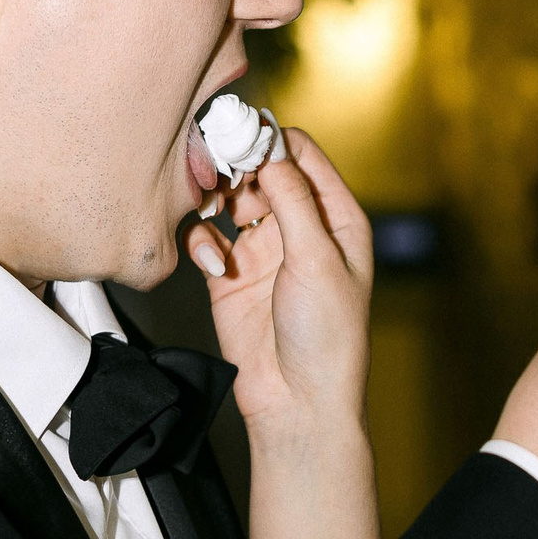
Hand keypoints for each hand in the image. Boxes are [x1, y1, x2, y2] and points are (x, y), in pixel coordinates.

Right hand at [190, 128, 372, 434]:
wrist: (297, 402)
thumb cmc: (327, 336)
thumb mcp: (316, 258)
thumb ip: (291, 198)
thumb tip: (270, 146)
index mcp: (335, 218)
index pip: (301, 155)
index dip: (270, 142)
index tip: (239, 135)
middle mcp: (300, 228)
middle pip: (260, 171)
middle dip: (236, 167)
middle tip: (215, 168)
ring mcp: (264, 250)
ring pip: (230, 200)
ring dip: (215, 198)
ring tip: (208, 209)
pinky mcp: (230, 274)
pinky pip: (206, 237)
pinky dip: (202, 240)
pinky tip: (212, 262)